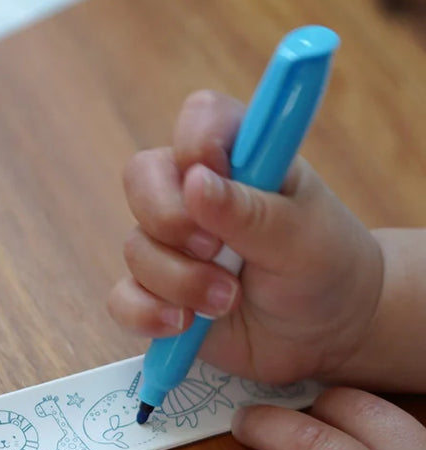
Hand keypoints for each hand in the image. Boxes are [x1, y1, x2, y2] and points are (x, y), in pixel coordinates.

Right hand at [107, 89, 383, 383]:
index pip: (199, 117)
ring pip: (136, 248)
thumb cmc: (323, 266)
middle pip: (141, 178)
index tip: (213, 174)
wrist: (326, 332)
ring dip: (181, 281)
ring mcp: (170, 243)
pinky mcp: (156, 292)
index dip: (197, 141)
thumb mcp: (300, 237)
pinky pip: (123, 299)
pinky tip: (187, 324)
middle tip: (214, 249)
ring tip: (229, 300)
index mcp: (239, 157)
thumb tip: (195, 182)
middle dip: (170, 220)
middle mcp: (193, 193)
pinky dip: (149, 315)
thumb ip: (249, 211)